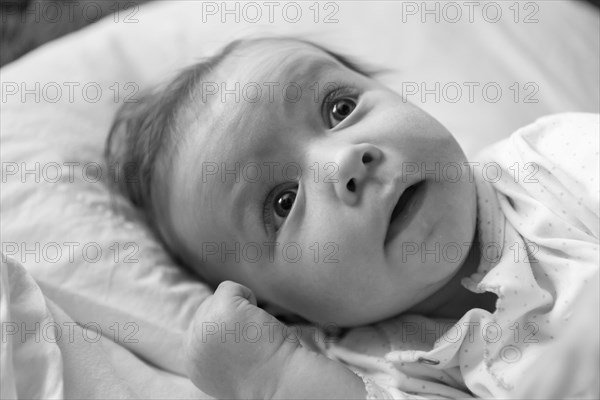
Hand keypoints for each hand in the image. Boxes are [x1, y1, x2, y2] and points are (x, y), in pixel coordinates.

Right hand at [184, 281, 297, 398]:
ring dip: (241, 311)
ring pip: (218, 299)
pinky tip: (258, 321)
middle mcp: (191, 346)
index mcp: (193, 364)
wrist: (283, 384)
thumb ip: (213, 349)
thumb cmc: (267, 376)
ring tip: (253, 336)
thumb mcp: (227, 368)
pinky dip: (249, 297)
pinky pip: (229, 287)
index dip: (221, 333)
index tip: (240, 348)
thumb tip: (217, 326)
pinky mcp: (219, 309)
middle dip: (232, 321)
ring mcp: (202, 327)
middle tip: (251, 346)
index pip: (194, 333)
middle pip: (206, 312)